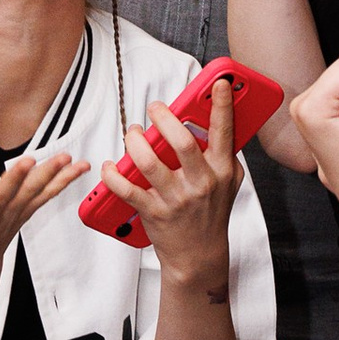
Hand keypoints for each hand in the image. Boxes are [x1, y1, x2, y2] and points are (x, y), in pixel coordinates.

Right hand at [0, 150, 83, 295]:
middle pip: (1, 203)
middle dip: (14, 183)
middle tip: (28, 162)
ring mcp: (6, 222)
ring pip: (28, 197)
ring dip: (48, 178)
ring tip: (67, 158)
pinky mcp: (19, 217)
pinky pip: (42, 198)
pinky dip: (60, 183)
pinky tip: (77, 166)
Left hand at [113, 79, 240, 295]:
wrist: (199, 256)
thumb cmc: (211, 214)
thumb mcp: (228, 183)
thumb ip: (223, 154)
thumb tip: (213, 120)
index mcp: (222, 171)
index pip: (225, 132)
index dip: (223, 105)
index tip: (219, 83)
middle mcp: (201, 183)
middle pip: (181, 141)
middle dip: (164, 117)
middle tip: (154, 108)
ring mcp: (176, 199)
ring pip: (148, 161)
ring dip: (134, 141)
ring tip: (132, 133)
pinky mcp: (154, 213)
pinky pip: (126, 189)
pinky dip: (112, 175)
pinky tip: (109, 165)